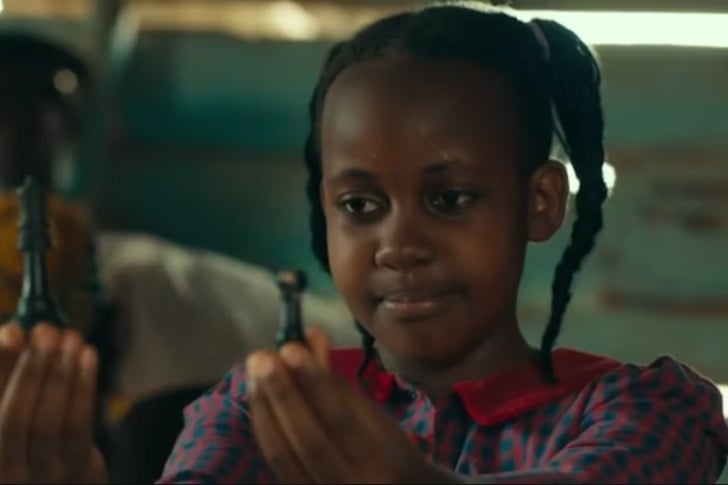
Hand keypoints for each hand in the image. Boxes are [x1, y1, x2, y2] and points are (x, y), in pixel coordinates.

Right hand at [0, 323, 106, 483]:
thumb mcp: (10, 406)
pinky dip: (84, 387)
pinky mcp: (76, 474)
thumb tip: (14, 333)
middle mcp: (3, 473)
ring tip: (71, 337)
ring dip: (62, 372)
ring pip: (48, 423)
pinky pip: (78, 427)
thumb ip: (7, 373)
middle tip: (47, 330)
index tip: (13, 332)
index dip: (0, 367)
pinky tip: (89, 355)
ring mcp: (39, 477)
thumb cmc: (27, 438)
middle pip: (13, 419)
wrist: (56, 478)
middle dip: (32, 369)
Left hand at [247, 328, 453, 483]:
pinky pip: (275, 462)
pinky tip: (258, 398)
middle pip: (308, 440)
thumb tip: (310, 336)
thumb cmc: (391, 452)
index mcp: (381, 462)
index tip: (294, 349)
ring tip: (254, 371)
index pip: (343, 422)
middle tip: (261, 357)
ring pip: (283, 454)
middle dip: (281, 394)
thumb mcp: (378, 419)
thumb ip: (339, 383)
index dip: (315, 384)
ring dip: (265, 407)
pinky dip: (264, 426)